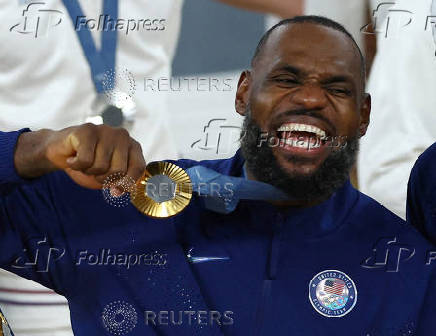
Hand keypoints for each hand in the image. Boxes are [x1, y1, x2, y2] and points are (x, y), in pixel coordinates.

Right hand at [15, 124, 146, 188]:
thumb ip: (122, 182)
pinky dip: (76, 165)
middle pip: (119, 170)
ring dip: (88, 170)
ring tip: (84, 161)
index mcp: (133, 146)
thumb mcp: (109, 177)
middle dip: (103, 178)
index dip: (127, 183)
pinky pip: (85, 160)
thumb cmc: (89, 165)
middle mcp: (123, 136)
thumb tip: (125, 190)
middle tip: (94, 171)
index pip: (138, 167)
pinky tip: (73, 157)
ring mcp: (106, 130)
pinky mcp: (87, 129)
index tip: (116, 192)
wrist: (60, 151)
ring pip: (101, 166)